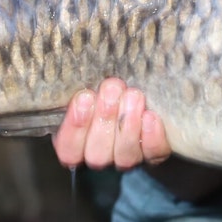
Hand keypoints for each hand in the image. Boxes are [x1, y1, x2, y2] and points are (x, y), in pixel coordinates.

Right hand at [51, 77, 171, 169]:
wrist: (138, 89)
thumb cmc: (105, 86)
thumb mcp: (89, 86)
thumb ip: (81, 87)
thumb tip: (74, 64)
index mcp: (76, 143)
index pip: (68, 148)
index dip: (75, 126)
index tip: (84, 97)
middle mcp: (100, 155)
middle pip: (97, 153)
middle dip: (105, 118)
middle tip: (112, 88)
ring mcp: (127, 157)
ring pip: (125, 155)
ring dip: (128, 124)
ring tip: (133, 96)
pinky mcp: (153, 153)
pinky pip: (153, 153)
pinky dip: (152, 136)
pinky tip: (150, 116)